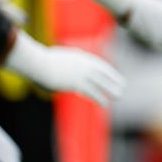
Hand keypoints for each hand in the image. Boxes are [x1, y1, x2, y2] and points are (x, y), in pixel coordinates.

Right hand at [4, 32, 124, 107]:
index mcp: (80, 57)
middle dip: (114, 79)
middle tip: (123, 85)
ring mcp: (81, 73)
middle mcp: (84, 64)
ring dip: (112, 89)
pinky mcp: (77, 83)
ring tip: (120, 95)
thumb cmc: (41, 61)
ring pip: (102, 82)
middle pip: (103, 72)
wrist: (39, 62)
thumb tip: (59, 68)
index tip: (113, 76)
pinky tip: (105, 104)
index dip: (106, 71)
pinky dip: (99, 98)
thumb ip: (62, 63)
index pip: (97, 64)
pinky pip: (92, 92)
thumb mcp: (55, 58)